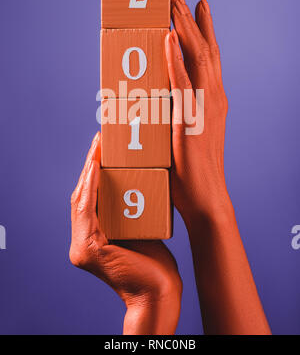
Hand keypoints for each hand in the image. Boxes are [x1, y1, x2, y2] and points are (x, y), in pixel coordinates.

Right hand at [69, 132, 181, 334]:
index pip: (90, 199)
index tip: (101, 147)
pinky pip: (88, 210)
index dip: (92, 172)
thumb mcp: (139, 228)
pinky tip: (98, 166)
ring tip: (98, 146)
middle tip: (99, 139)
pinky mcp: (88, 249)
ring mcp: (82, 247)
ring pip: (82, 199)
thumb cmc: (154, 263)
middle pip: (83, 196)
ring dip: (89, 170)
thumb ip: (129, 210)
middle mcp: (82, 243)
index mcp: (92, 239)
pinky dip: (92, 186)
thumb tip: (135, 178)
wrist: (159, 293)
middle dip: (90, 165)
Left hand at [165, 0, 231, 224]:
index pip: (210, 56)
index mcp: (213, 99)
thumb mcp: (189, 132)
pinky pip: (182, 81)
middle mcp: (213, 96)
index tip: (199, 5)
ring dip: (184, 26)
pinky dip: (175, 57)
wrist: (207, 197)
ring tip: (174, 1)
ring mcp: (204, 106)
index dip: (205, 29)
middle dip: (192, 18)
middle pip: (204, 48)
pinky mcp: (190, 118)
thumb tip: (159, 95)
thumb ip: (179, 110)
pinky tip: (170, 36)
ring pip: (196, 57)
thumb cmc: (195, 169)